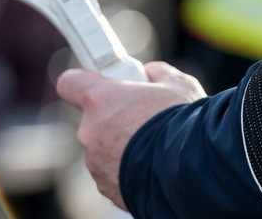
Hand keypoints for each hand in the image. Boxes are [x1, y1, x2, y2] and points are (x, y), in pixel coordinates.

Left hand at [56, 61, 206, 208]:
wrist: (191, 171)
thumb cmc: (182, 123)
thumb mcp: (179, 85)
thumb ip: (159, 73)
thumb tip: (152, 73)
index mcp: (101, 99)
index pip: (70, 83)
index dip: (84, 81)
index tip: (100, 83)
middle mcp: (90, 131)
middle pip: (94, 118)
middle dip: (115, 118)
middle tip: (143, 117)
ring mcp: (96, 163)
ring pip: (103, 147)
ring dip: (122, 145)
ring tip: (153, 144)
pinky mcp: (106, 187)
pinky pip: (113, 171)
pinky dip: (127, 168)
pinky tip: (152, 164)